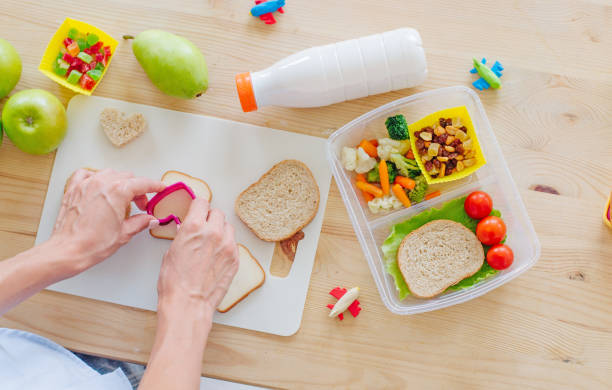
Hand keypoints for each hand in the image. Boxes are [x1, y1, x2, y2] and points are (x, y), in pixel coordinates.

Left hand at [52, 168, 164, 273]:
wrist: (67, 251)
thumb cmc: (91, 244)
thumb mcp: (124, 233)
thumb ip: (140, 222)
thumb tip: (149, 219)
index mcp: (118, 192)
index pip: (143, 183)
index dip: (155, 186)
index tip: (160, 188)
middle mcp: (102, 183)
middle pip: (128, 177)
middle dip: (138, 189)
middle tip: (141, 204)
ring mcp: (86, 184)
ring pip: (109, 173)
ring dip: (120, 182)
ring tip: (122, 197)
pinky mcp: (73, 190)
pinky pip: (86, 174)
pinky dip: (96, 177)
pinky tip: (100, 187)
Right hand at [157, 198, 238, 314]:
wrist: (188, 304)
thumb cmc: (175, 283)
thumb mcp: (171, 251)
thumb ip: (183, 235)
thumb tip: (187, 229)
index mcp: (194, 227)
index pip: (201, 202)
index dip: (198, 206)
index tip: (197, 210)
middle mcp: (213, 233)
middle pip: (217, 213)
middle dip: (209, 218)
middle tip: (203, 227)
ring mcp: (227, 246)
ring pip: (228, 227)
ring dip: (220, 230)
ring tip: (211, 243)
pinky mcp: (235, 259)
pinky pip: (233, 244)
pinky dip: (226, 246)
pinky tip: (216, 256)